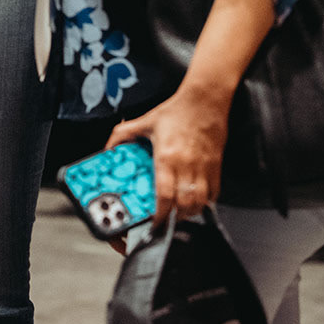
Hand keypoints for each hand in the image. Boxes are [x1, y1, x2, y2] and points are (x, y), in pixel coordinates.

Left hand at [107, 83, 231, 227]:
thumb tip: (108, 148)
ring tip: (180, 211)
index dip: (160, 215)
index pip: (164, 195)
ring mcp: (203, 168)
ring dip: (189, 212)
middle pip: (184, 205)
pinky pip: (213, 194)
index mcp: (166, 156)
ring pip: (200, 203)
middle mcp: (186, 165)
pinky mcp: (216, 168)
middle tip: (167, 219)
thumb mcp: (145, 121)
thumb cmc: (176, 111)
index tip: (154, 222)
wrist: (204, 101)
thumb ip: (123, 135)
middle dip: (174, 218)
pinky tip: (195, 199)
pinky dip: (205, 202)